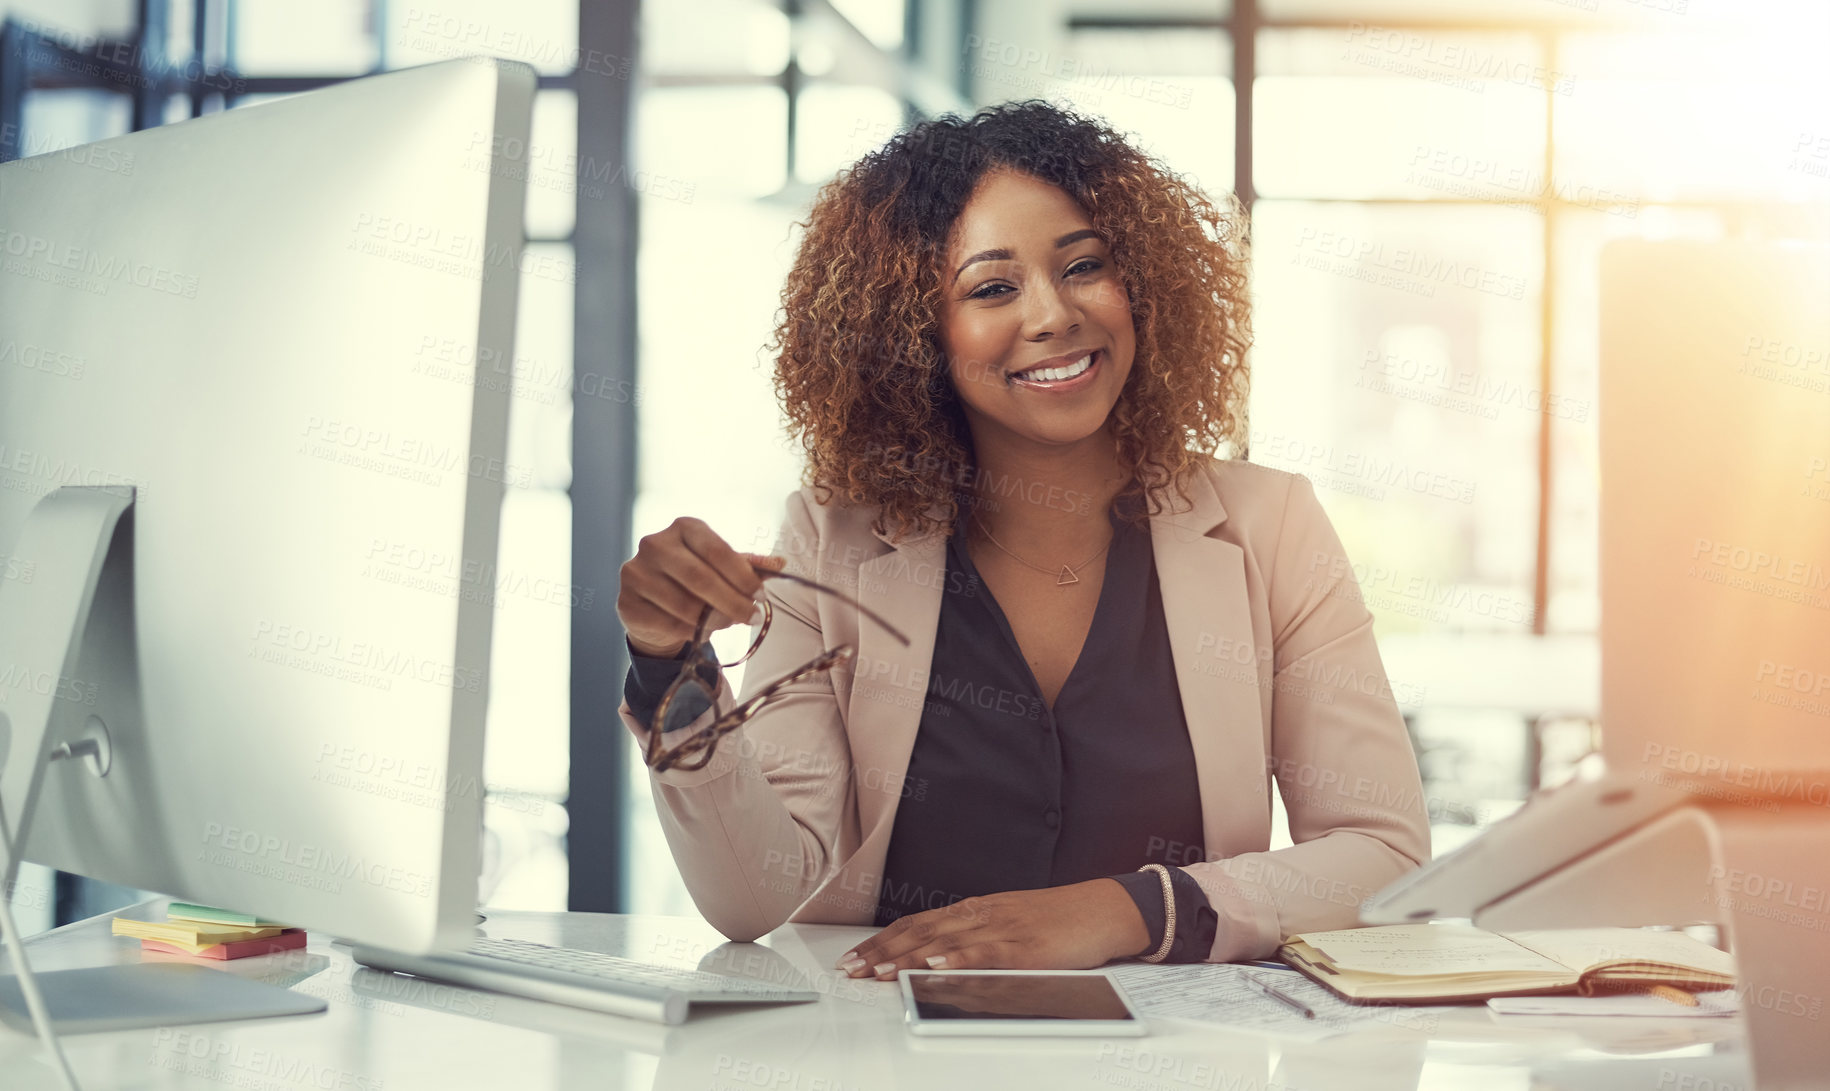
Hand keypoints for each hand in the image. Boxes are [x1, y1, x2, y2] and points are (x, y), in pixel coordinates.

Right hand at [617, 516, 784, 657]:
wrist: (655, 608)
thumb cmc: (695, 582)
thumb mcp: (723, 568)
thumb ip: (750, 566)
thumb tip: (780, 564)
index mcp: (684, 527)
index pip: (717, 549)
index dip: (742, 576)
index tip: (761, 596)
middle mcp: (655, 543)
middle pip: (701, 578)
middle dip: (732, 602)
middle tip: (752, 618)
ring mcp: (635, 572)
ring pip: (684, 605)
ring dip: (713, 620)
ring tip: (727, 623)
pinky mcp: (626, 601)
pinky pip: (667, 623)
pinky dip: (690, 632)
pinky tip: (700, 632)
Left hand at [833, 879, 1149, 979]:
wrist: (1103, 909)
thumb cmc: (1058, 920)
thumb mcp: (1009, 924)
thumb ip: (975, 937)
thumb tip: (936, 955)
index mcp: (976, 910)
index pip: (917, 922)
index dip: (882, 940)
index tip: (854, 956)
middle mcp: (982, 915)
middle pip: (921, 931)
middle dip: (882, 951)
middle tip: (851, 969)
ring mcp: (1003, 929)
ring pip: (946, 941)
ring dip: (908, 957)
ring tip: (879, 971)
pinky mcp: (1026, 946)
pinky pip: (986, 952)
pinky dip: (959, 958)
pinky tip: (937, 965)